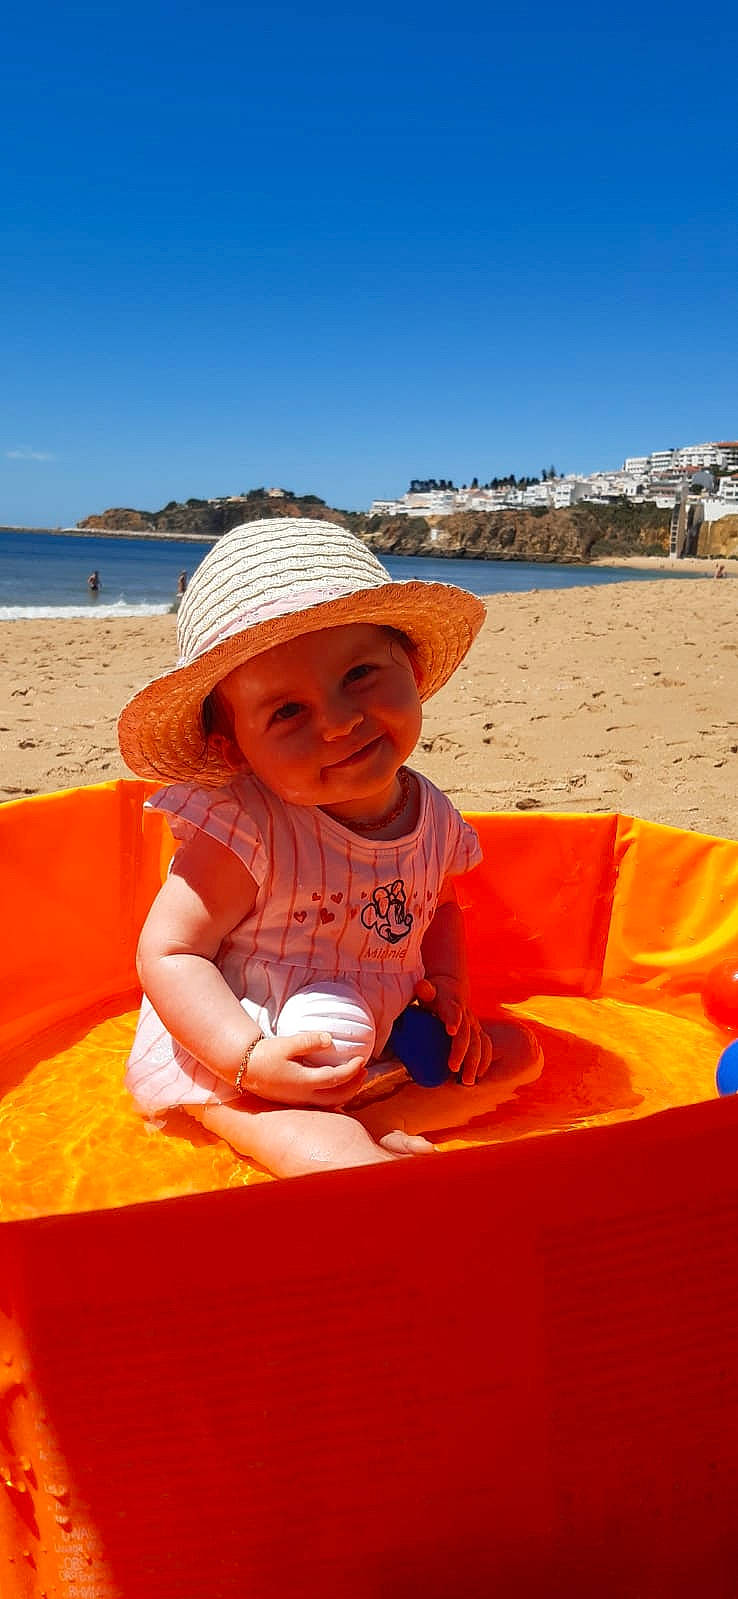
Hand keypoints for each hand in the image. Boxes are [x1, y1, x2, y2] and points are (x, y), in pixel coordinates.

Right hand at [241, 1031, 366, 1107]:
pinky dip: (335, 1095)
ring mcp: (299, 1100)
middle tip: (364, 1071)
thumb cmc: (264, 1055)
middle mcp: (304, 1095)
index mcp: (304, 1081)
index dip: (352, 1070)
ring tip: (355, 1078)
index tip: (362, 1059)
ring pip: (331, 1102)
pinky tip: (335, 1086)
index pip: (336, 1078)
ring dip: (346, 1091)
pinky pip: (322, 1102)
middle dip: (355, 1084)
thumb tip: (329, 1039)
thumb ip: (309, 1041)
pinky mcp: (295, 1100)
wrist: (243, 1068)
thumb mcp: (286, 1044)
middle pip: (338, 1096)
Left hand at [413, 976, 493, 1085]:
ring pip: (478, 1043)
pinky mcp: (477, 1032)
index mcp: (451, 1003)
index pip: (453, 1011)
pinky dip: (484, 1062)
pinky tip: (479, 1076)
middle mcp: (465, 1015)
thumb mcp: (428, 988)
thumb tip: (422, 987)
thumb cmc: (435, 992)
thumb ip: (425, 989)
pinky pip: (486, 1047)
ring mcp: (473, 1024)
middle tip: (453, 1068)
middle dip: (462, 1051)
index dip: (453, 1019)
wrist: (451, 986)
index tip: (451, 1031)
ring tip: (466, 1081)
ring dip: (474, 1062)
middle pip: (467, 1034)